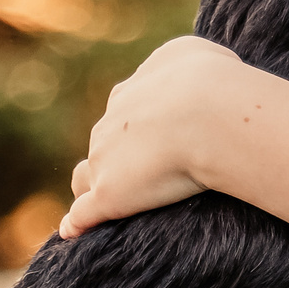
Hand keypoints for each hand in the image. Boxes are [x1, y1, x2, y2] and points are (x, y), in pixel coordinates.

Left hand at [60, 35, 243, 237]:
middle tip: (150, 176)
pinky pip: (82, 215)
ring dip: (95, 189)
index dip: (136, 129)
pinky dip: (77, 223)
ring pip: (87, 178)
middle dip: (118, 159)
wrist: (209, 112)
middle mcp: (110, 125)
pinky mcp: (108, 196)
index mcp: (130, 94)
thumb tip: (187, 76)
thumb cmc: (213, 84)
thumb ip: (180, 63)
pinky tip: (74, 232)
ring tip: (110, 207)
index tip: (156, 141)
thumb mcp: (194, 54)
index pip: (123, 114)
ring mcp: (104, 161)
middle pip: (103, 145)